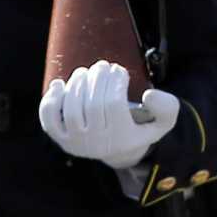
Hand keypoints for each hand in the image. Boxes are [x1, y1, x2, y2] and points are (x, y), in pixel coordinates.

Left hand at [38, 61, 178, 167]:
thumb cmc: (139, 129)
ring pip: (71, 108)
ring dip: (77, 83)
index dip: (115, 82)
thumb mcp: (162, 123)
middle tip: (103, 65)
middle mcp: (96, 144)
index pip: (113, 105)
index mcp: (121, 139)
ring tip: (86, 71)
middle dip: (97, 78)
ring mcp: (75, 143)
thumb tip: (148, 95)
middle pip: (91, 104)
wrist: (117, 151)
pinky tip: (59, 84)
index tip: (120, 70)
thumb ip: (167, 108)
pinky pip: (49, 119)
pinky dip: (51, 100)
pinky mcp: (60, 140)